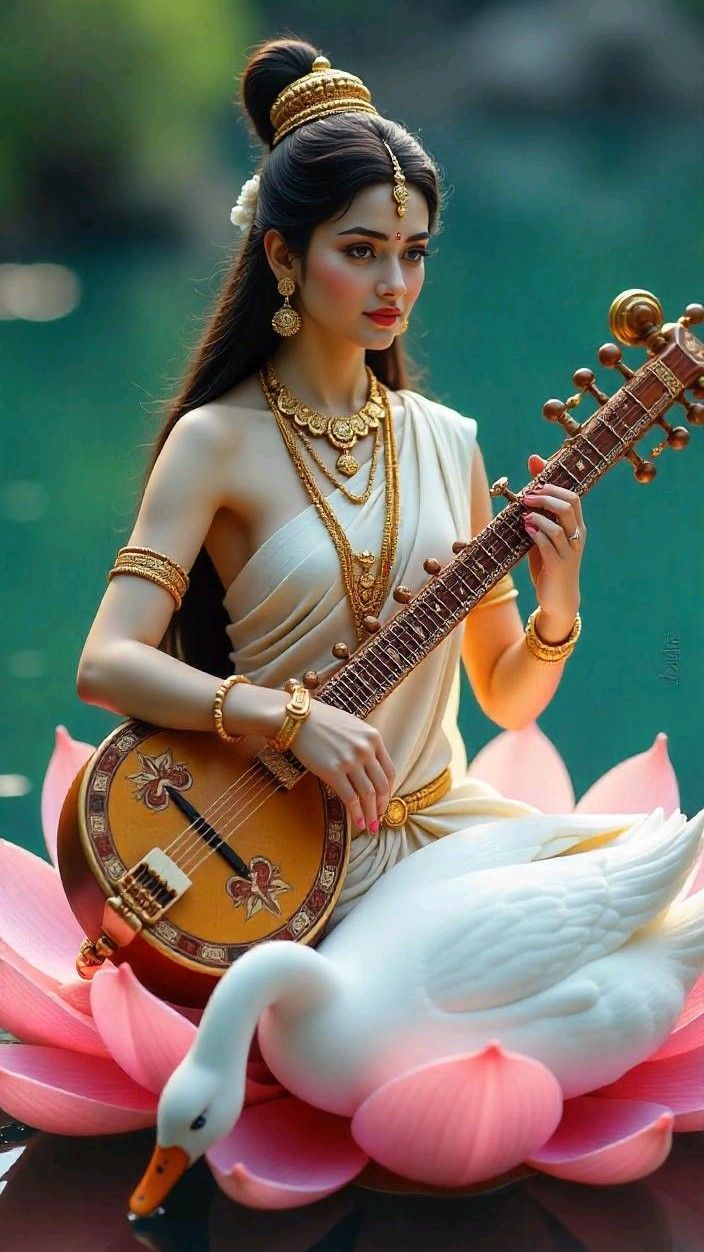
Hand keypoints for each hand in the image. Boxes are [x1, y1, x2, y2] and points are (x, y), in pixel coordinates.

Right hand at [292, 700, 395, 835]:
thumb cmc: (323, 722)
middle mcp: (365, 749)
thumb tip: (371, 771)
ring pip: (368, 795)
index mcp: (373, 738)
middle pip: (381, 785)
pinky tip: (357, 823)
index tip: (384, 801)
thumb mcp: (353, 727)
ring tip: (370, 827)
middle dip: (381, 806)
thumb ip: (365, 745)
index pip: (389, 770)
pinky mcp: (332, 771)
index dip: (389, 790)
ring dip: (370, 814)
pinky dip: (356, 813)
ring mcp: (350, 760)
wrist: (297, 718)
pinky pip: (350, 797)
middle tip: (378, 819)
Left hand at [520, 452, 586, 617]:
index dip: (554, 482)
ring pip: (560, 523)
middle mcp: (577, 536)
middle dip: (547, 495)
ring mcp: (569, 551)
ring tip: (524, 512)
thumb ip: (537, 517)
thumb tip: (525, 491)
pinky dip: (537, 532)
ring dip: (539, 514)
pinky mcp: (558, 565)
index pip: (573, 495)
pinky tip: (526, 528)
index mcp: (576, 526)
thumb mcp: (543, 538)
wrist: (559, 599)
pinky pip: (549, 544)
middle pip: (569, 504)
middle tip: (526, 495)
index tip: (535, 476)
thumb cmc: (549, 565)